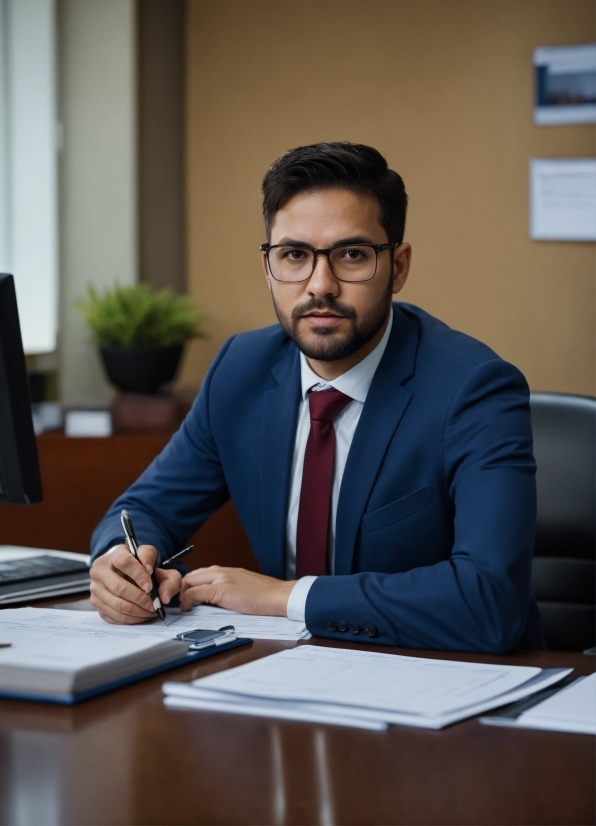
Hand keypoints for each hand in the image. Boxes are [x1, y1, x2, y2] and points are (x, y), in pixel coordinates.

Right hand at [90, 544, 181, 624]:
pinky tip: (142, 615)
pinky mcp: (96, 602)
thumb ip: (167, 576)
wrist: (128, 571)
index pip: (124, 562)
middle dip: (141, 599)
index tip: (151, 587)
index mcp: (115, 554)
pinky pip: (113, 615)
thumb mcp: (160, 567)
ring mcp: (96, 587)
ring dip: (138, 611)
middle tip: (154, 605)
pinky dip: (130, 619)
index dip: (139, 575)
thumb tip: (164, 597)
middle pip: (119, 587)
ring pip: (117, 604)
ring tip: (151, 611)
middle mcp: (100, 570)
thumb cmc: (143, 566)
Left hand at [179, 566, 294, 615]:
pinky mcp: (221, 589)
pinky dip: (188, 600)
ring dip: (184, 593)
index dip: (190, 585)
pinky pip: (196, 592)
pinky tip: (188, 608)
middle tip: (183, 603)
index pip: (200, 573)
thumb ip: (229, 588)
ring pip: (191, 580)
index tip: (188, 597)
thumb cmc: (265, 596)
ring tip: (185, 606)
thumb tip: (216, 600)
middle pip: (192, 575)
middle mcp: (222, 571)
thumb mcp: (243, 587)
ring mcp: (221, 578)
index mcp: (227, 571)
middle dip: (183, 589)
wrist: (277, 595)